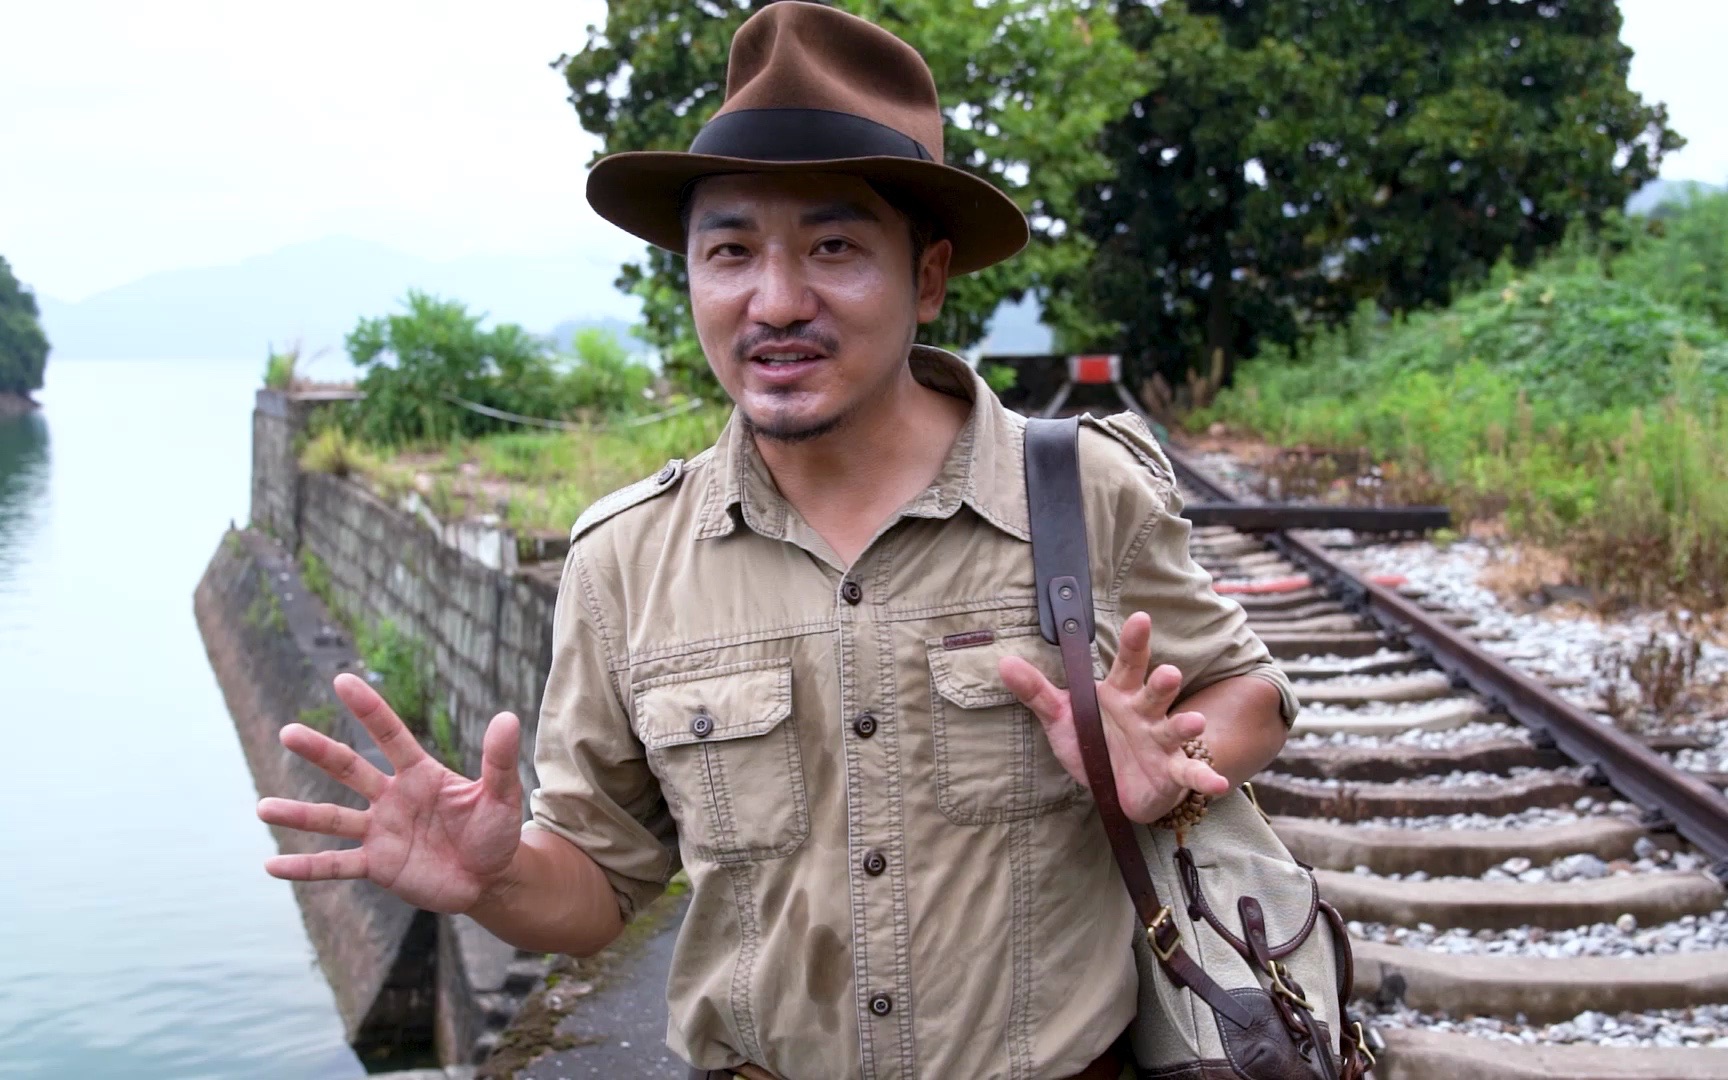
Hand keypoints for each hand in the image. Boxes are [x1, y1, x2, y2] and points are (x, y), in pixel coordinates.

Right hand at [257, 672, 523, 913]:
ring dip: (298, 815)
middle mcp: (393, 798)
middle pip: (350, 769)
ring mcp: (381, 832)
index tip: (342, 680)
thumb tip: (507, 717)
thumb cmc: (496, 831)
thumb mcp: (502, 795)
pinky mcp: (378, 866)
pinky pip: (335, 865)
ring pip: (333, 819)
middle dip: (320, 752)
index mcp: (420, 774)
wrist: (492, 880)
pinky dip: (305, 868)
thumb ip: (498, 760)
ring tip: (262, 807)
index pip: (389, 735)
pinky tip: (271, 866)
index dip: (368, 709)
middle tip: (287, 732)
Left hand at [999, 611, 1229, 822]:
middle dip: (1162, 682)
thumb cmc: (1094, 744)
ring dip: (1185, 725)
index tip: (1140, 618)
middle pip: (1156, 691)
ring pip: (1175, 727)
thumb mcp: (1062, 719)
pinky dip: (1205, 777)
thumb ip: (1037, 692)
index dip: (1134, 641)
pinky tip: (1216, 784)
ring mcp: (1162, 740)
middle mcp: (1146, 711)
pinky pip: (1190, 773)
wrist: (1118, 788)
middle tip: (1168, 673)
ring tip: (1193, 720)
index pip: (1128, 663)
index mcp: (1120, 693)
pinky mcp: (1172, 771)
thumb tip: (1003, 663)